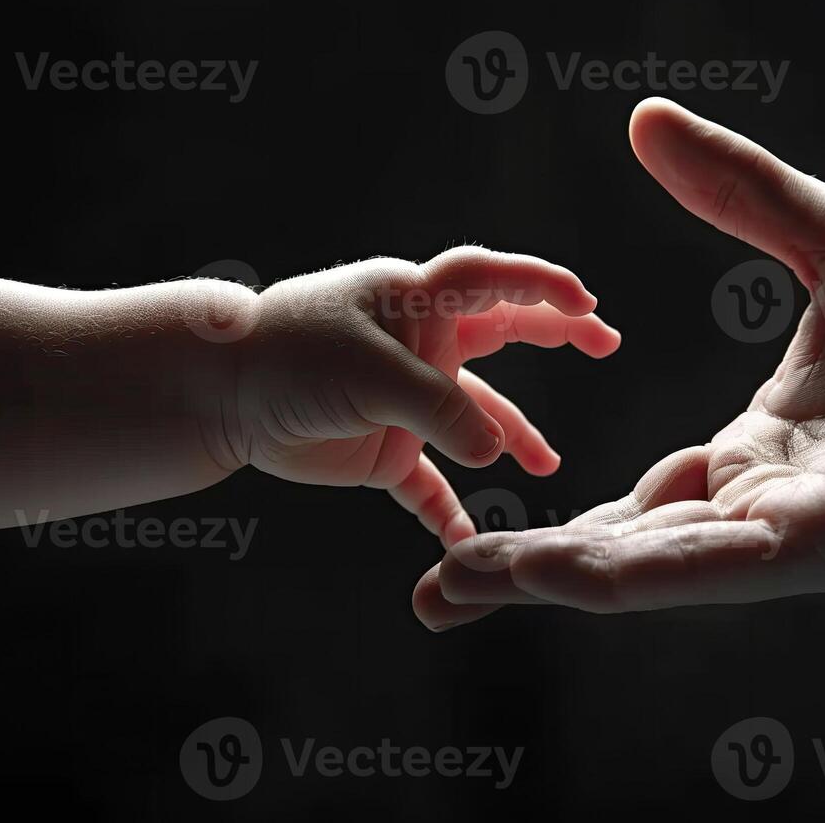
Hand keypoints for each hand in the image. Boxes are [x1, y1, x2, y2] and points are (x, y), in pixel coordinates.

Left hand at [217, 248, 619, 546]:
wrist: (220, 398)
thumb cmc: (290, 357)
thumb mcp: (372, 372)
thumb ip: (441, 408)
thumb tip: (497, 451)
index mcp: (417, 303)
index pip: (493, 281)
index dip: (543, 285)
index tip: (588, 304)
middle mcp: (420, 346)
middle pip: (501, 334)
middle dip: (554, 335)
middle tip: (605, 342)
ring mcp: (404, 399)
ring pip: (475, 419)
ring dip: (512, 439)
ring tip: (546, 468)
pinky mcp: (383, 449)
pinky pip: (430, 484)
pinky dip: (449, 512)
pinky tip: (469, 543)